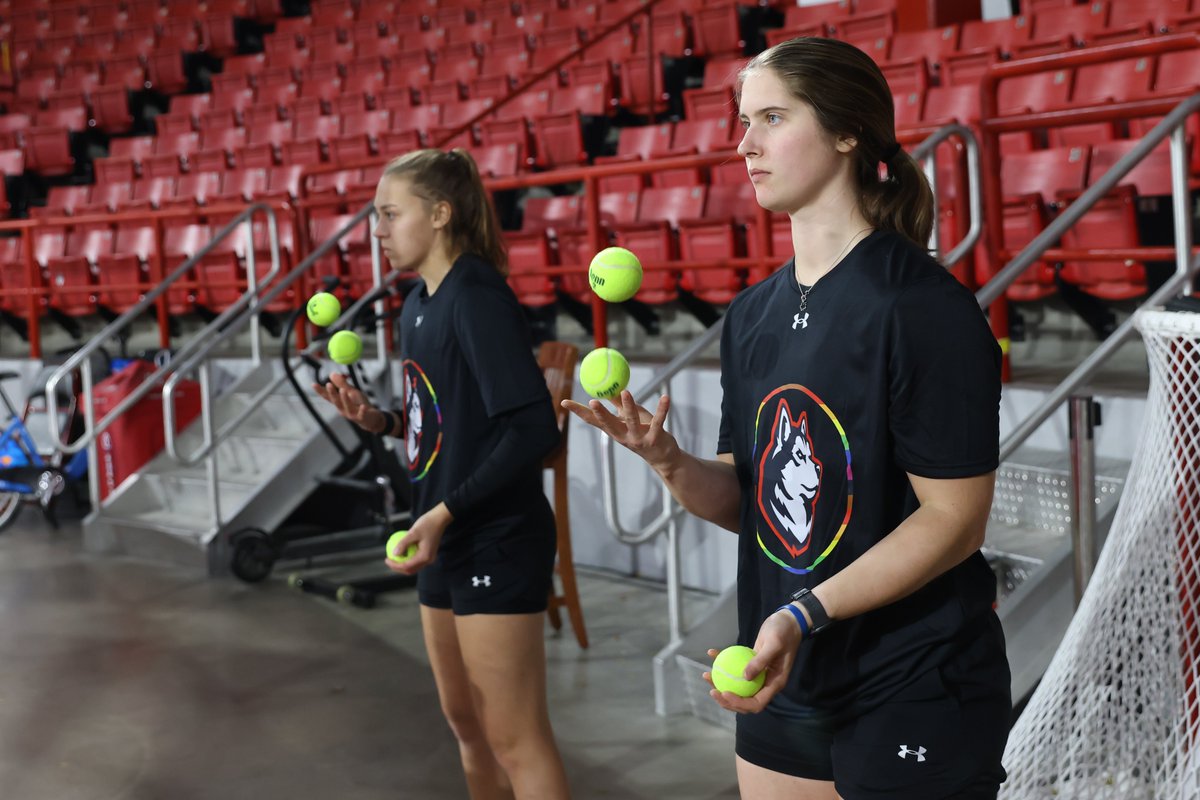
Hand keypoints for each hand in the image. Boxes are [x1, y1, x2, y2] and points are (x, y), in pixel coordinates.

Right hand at [312, 372, 387, 432]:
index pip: (328, 396)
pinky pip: (361, 414)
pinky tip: (363, 406)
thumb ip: (342, 384)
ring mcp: (352, 414)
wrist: (371, 420)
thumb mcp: (351, 393)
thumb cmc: (359, 405)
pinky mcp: (362, 418)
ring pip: (347, 407)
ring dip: (344, 399)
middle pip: (336, 401)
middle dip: (332, 393)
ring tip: (343, 390)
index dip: (321, 391)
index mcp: (340, 403)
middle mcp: (343, 409)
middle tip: (328, 384)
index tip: (313, 384)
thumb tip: (331, 374)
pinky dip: (362, 411)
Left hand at [384, 503, 450, 574]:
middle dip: (398, 568)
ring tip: (393, 558)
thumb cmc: (427, 524)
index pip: (407, 566)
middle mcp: (428, 560)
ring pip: (413, 567)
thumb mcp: (413, 532)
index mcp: (425, 556)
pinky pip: (416, 560)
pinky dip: (407, 559)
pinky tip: (400, 552)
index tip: (386, 560)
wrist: (439, 519)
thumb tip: (394, 554)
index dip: (395, 565)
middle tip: (388, 560)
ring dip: (402, 565)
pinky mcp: (428, 554)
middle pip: (410, 570)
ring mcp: (429, 558)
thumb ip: (403, 544)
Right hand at [561, 390, 678, 470]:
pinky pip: (659, 422)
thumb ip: (619, 404)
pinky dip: (662, 409)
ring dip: (629, 406)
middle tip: (592, 402)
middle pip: (608, 424)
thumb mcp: (629, 419)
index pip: (592, 421)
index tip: (564, 401)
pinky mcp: (655, 439)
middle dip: (600, 413)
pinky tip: (665, 398)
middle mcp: (622, 436)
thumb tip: (609, 386)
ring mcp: (638, 439)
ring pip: (632, 421)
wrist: (663, 457)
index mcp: (614, 430)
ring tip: (626, 392)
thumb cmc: (644, 433)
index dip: (578, 412)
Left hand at [703, 610, 802, 713]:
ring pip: (738, 687)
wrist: (788, 621)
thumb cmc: (784, 631)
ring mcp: (758, 675)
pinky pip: (735, 669)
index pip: (756, 703)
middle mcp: (766, 683)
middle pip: (744, 700)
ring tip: (706, 675)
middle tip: (712, 690)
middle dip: (727, 700)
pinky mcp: (751, 664)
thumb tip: (745, 677)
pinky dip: (724, 663)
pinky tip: (712, 653)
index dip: (740, 703)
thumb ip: (761, 661)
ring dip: (721, 684)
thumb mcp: (774, 644)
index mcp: (774, 683)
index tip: (725, 693)